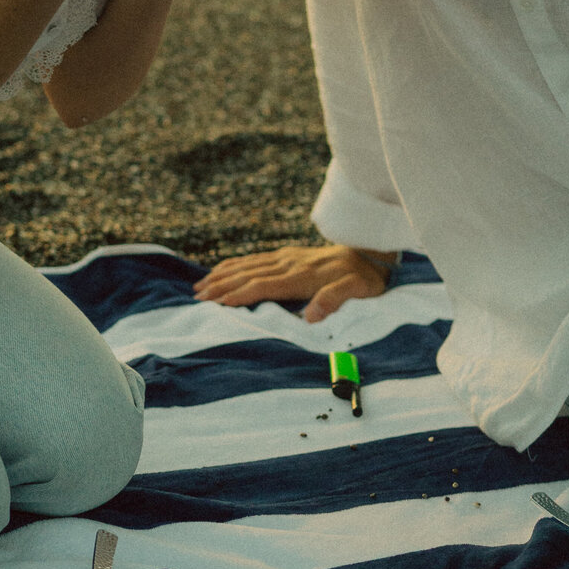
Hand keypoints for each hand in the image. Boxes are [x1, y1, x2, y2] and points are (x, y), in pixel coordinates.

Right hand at [193, 244, 391, 322]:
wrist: (371, 252)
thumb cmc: (364, 279)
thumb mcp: (357, 291)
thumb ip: (334, 300)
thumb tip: (312, 316)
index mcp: (302, 276)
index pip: (264, 285)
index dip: (240, 294)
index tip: (218, 303)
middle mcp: (290, 263)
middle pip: (249, 274)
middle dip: (222, 285)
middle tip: (197, 297)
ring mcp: (287, 257)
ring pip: (248, 265)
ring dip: (223, 275)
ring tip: (200, 286)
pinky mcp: (288, 255)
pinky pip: (256, 259)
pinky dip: (235, 264)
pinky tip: (223, 269)